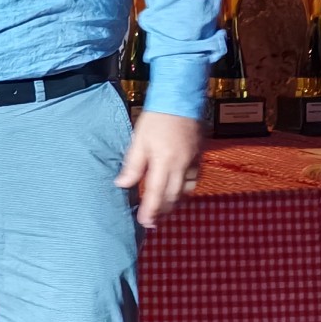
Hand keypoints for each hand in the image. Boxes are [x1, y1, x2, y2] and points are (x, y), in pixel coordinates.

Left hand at [116, 110, 202, 229]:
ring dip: (173, 203)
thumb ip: (132, 165)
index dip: (149, 210)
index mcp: (164, 161)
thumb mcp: (138, 140)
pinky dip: (184, 190)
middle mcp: (180, 165)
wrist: (181, 99)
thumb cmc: (157, 118)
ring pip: (184, 191)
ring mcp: (192, 161)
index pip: (155, 192)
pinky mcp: (198, 156)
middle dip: (161, 211)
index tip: (144, 222)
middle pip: (172, 196)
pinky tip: (177, 192)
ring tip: (162, 210)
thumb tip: (122, 184)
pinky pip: (193, 180)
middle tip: (151, 222)